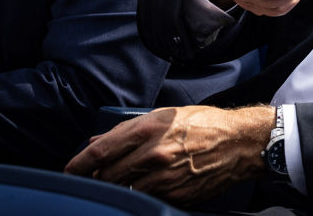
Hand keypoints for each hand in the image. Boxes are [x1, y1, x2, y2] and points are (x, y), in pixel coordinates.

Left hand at [65, 105, 271, 204]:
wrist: (240, 143)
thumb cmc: (205, 124)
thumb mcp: (166, 115)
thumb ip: (129, 128)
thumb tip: (98, 142)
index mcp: (150, 129)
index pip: (101, 151)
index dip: (79, 163)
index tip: (72, 169)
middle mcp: (154, 154)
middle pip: (107, 175)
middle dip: (98, 177)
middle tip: (96, 175)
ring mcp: (164, 178)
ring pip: (125, 190)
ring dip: (119, 186)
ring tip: (124, 179)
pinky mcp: (174, 195)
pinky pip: (146, 198)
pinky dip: (141, 193)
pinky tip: (147, 184)